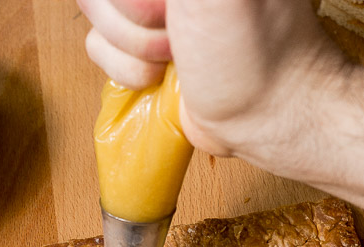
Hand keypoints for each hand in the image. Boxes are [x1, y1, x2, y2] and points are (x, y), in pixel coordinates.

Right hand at [77, 0, 350, 174]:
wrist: (266, 118)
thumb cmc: (254, 52)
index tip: (171, 11)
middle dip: (132, 15)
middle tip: (176, 34)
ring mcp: (155, 8)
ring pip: (97, 9)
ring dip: (130, 45)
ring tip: (176, 57)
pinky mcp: (144, 44)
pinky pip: (100, 45)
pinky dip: (125, 68)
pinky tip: (161, 76)